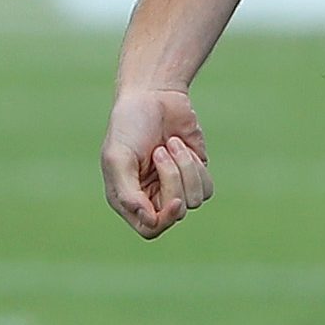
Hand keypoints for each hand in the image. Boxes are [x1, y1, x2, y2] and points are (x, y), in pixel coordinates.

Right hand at [100, 85, 210, 238]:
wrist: (153, 95)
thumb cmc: (129, 125)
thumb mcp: (118, 158)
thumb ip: (127, 193)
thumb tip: (148, 220)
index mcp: (128, 199)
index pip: (150, 228)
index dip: (165, 220)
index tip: (174, 202)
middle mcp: (152, 198)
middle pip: (176, 213)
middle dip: (173, 179)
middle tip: (159, 150)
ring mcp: (175, 187)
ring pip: (195, 200)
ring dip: (185, 167)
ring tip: (169, 143)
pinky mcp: (194, 175)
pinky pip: (206, 188)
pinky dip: (195, 164)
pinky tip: (181, 145)